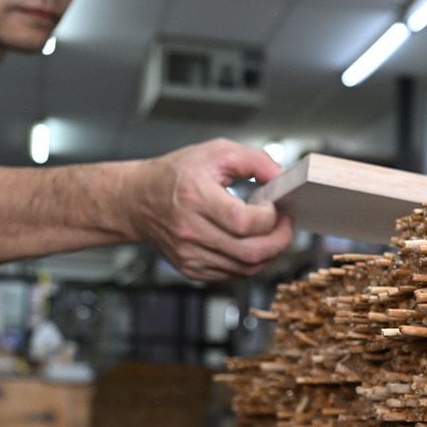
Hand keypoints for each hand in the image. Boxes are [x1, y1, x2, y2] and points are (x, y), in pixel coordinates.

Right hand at [132, 139, 294, 280]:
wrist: (139, 200)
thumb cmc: (177, 174)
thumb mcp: (216, 152)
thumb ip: (255, 160)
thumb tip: (283, 178)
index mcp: (194, 198)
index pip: (244, 222)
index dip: (270, 218)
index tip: (276, 207)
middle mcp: (190, 231)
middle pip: (250, 253)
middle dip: (280, 241)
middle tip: (287, 225)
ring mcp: (190, 255)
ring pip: (246, 269)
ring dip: (269, 253)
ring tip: (272, 234)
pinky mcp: (192, 269)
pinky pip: (233, 274)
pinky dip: (251, 262)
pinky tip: (252, 244)